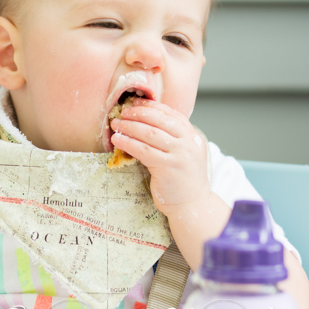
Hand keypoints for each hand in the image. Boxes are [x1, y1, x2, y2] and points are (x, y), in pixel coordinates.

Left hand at [109, 98, 210, 216]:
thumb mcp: (183, 153)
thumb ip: (171, 138)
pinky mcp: (169, 168)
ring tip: (116, 124)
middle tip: (122, 112)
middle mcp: (189, 142)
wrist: (192, 204)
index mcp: (192, 135)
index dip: (150, 106)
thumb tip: (144, 120)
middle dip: (138, 113)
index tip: (135, 104)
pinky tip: (118, 140)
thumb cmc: (183, 179)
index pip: (170, 113)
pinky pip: (144, 151)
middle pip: (159, 120)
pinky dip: (128, 143)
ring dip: (129, 126)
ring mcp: (180, 154)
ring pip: (150, 133)